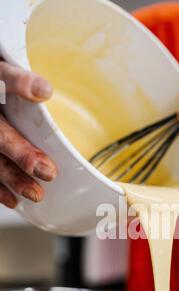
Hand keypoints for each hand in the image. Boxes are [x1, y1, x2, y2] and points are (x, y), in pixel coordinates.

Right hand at [0, 61, 56, 208]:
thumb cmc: (2, 89)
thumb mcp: (8, 76)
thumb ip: (22, 82)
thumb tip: (45, 91)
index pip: (2, 77)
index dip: (19, 83)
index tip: (45, 92)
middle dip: (20, 153)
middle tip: (48, 172)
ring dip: (12, 177)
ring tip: (36, 193)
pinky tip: (14, 200)